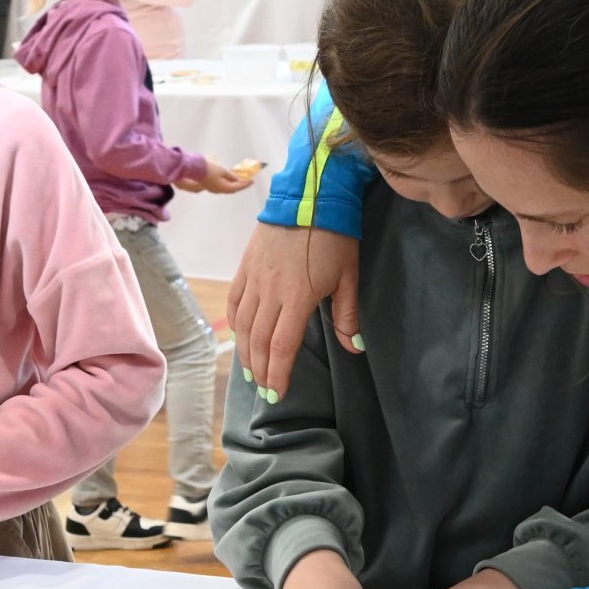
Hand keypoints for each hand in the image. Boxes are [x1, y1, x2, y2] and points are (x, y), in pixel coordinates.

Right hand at [180, 158, 254, 194]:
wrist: (196, 169)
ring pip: (227, 189)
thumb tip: (237, 179)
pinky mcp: (211, 187)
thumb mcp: (223, 171)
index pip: (238, 187)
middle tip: (247, 180)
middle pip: (233, 189)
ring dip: (234, 184)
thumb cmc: (210, 169)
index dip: (246, 184)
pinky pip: (222, 187)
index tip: (252, 181)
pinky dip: (228, 184)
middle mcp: (219, 191)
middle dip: (240, 185)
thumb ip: (232, 176)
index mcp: (224, 188)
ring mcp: (214, 190)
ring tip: (239, 179)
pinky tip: (230, 179)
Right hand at [227, 224, 361, 400]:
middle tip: (265, 390)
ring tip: (252, 371)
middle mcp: (270, 291)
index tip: (277, 394)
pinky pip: (235, 301)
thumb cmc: (335, 236)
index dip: (278, 374)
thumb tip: (354, 347)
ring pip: (243, 325)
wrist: (310, 195)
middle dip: (261, 370)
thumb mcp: (348, 276)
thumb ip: (346, 315)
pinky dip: (235, 323)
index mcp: (298, 296)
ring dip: (246, 352)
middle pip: (259, 341)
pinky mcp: (245, 266)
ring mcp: (254, 277)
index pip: (282, 346)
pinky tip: (240, 336)